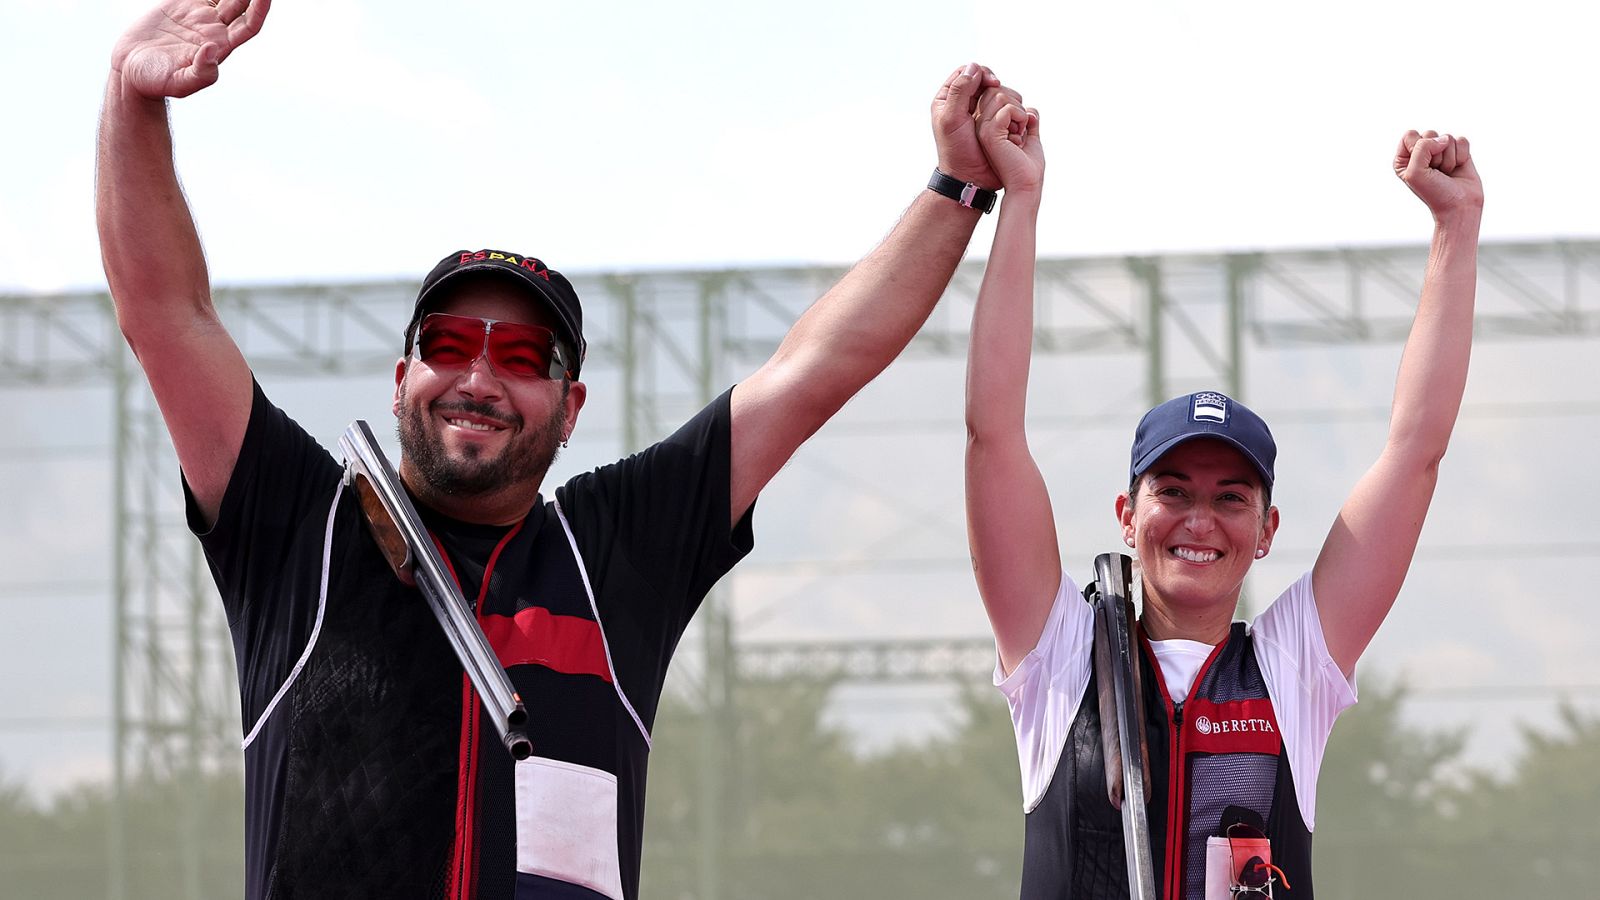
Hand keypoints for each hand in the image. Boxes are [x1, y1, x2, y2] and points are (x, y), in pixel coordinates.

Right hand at [111, 0, 271, 99]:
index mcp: (222, 45)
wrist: (132, 71)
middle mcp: (215, 28)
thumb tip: (214, 50)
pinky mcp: (181, 4)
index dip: (260, 9)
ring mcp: (199, 15)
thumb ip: (202, 72)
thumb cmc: (156, 82)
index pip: (249, 24)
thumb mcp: (181, 83)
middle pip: (240, 3)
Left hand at [931, 63, 1010, 190]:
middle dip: (995, 85)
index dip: (980, 72)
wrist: (970, 177)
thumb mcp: (952, 120)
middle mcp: (963, 103)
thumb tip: (974, 67)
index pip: (966, 72)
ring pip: (997, 92)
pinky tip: (1013, 119)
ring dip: (1005, 97)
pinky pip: (1006, 107)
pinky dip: (1012, 109)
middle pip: (983, 79)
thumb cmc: (957, 151)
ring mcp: (980, 112)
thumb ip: (960, 91)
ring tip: (1005, 110)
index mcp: (948, 99)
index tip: (992, 82)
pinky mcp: (994, 122)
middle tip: (1001, 93)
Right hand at [976, 89, 1042, 195]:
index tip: (1021, 126)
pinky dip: (1020, 117)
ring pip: (1001, 96)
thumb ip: (1027, 120)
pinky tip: (1019, 136)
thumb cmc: (1028, 165)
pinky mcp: (989, 133)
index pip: (996, 93)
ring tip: (1019, 134)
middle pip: (997, 90)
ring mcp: (982, 128)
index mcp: (987, 126)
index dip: (1014, 102)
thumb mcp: (1028, 136)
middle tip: (1020, 130)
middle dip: (1016, 104)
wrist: (1026, 185)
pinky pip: (1007, 109)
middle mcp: (980, 125)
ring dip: (1019, 112)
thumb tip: (1030, 108)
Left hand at [1394, 130, 1482, 221]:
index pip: (1410, 134)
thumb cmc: (1434, 193)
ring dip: (1449, 159)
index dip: (1418, 148)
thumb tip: (1444, 138)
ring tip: (1446, 173)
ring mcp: (1441, 151)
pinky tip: (1457, 169)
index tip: (1422, 166)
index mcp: (1404, 158)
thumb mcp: (1415, 172)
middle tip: (1436, 172)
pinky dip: (1462, 156)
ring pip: (1447, 137)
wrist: (1458, 206)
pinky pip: (1462, 141)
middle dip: (1436, 155)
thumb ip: (1422, 148)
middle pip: (1430, 133)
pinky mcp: (1458, 152)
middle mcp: (1421, 153)